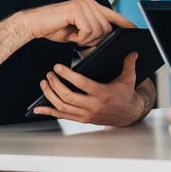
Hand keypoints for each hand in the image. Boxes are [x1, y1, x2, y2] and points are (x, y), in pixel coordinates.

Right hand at [18, 0, 134, 46]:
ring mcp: (83, 4)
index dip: (125, 22)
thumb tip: (106, 38)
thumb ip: (92, 31)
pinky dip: (80, 38)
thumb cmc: (55, 28)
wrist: (34, 24)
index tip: (136, 29)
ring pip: (98, 30)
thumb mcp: (78, 31)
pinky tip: (70, 34)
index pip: (113, 15)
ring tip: (73, 36)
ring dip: (86, 39)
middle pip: (107, 27)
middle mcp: (89, 2)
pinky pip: (88, 31)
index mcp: (91, 6)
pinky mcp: (76, 9)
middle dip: (96, 39)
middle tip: (79, 39)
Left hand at [32, 52, 152, 126]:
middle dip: (56, 85)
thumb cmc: (125, 94)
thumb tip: (132, 51)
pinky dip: (49, 112)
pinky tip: (38, 109)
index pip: (82, 84)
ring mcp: (86, 115)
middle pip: (69, 97)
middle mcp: (93, 106)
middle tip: (49, 74)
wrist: (127, 115)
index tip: (58, 67)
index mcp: (103, 94)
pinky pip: (63, 117)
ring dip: (50, 95)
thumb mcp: (129, 79)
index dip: (68, 75)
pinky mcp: (82, 119)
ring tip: (44, 83)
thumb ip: (129, 64)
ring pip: (63, 107)